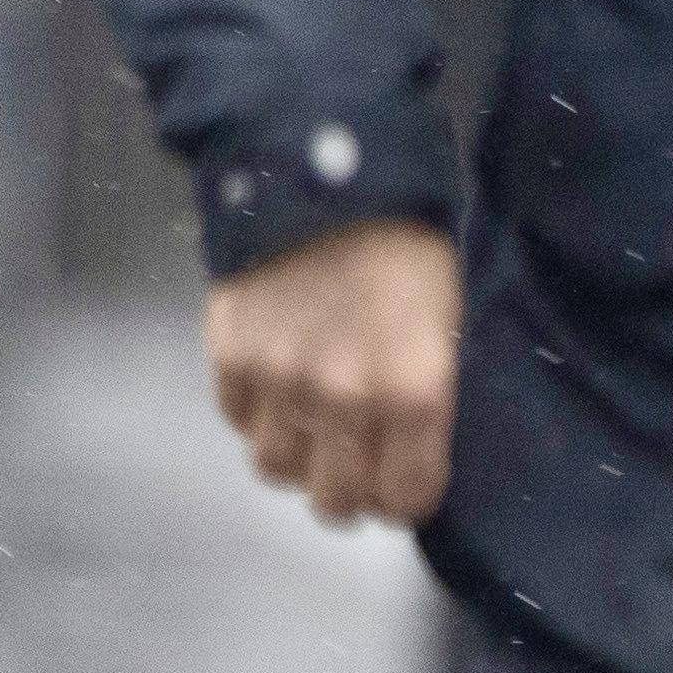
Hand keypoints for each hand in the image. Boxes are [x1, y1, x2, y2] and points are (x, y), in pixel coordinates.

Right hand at [205, 218, 458, 527]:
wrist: (325, 171)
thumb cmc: (406, 237)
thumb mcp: (444, 315)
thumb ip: (423, 393)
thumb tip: (407, 452)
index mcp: (413, 389)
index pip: (407, 496)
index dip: (409, 493)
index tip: (407, 479)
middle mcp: (343, 400)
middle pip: (336, 502)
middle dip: (354, 491)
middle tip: (360, 466)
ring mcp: (278, 384)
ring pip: (278, 471)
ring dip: (299, 457)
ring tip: (316, 423)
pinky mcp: (228, 360)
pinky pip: (238, 423)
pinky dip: (258, 415)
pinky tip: (280, 382)